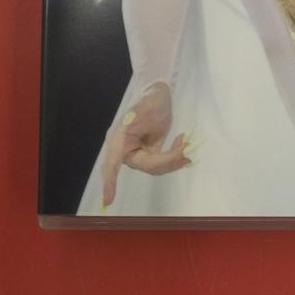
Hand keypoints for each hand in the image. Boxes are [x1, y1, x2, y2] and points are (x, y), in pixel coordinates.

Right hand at [100, 81, 193, 209]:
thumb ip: (145, 126)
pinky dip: (174, 157)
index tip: (107, 201)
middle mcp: (125, 149)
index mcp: (118, 138)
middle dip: (167, 160)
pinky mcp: (149, 153)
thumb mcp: (147, 108)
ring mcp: (137, 152)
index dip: (110, 182)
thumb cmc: (149, 99)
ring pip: (156, 167)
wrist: (157, 93)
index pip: (112, 163)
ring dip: (174, 160)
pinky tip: (182, 142)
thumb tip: (144, 141)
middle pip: (146, 165)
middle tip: (185, 148)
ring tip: (186, 143)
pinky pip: (162, 163)